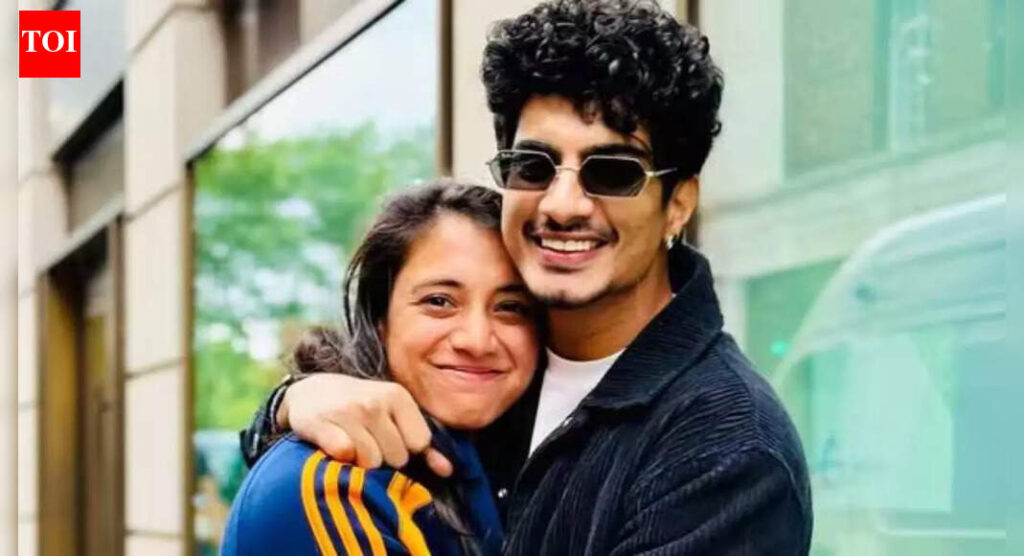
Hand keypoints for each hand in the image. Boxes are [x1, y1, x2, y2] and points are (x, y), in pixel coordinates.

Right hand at [277, 374, 453, 476]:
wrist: (309, 393)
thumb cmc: (359, 407)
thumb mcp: (392, 414)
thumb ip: (421, 443)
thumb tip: (448, 470)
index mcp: (397, 395)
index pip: (419, 443)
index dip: (406, 449)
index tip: (389, 439)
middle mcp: (374, 401)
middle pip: (396, 457)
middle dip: (383, 458)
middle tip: (367, 441)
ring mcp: (347, 412)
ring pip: (371, 462)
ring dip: (361, 462)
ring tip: (351, 444)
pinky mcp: (321, 425)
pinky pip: (344, 457)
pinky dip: (340, 459)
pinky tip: (334, 446)